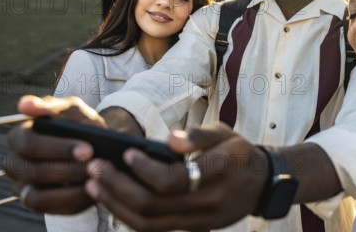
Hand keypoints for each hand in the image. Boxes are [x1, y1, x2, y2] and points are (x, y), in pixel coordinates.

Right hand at [4, 95, 104, 213]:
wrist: (99, 145)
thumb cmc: (81, 125)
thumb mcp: (74, 111)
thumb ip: (53, 106)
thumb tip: (24, 104)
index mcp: (19, 137)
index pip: (26, 144)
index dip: (56, 147)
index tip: (87, 149)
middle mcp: (16, 164)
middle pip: (30, 172)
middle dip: (66, 169)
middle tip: (94, 165)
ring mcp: (24, 187)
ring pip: (35, 197)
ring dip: (68, 188)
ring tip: (94, 178)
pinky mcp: (40, 202)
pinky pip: (50, 209)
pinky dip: (73, 200)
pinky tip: (92, 188)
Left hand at [85, 123, 268, 231]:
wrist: (262, 184)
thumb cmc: (239, 153)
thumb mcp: (226, 133)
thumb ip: (199, 135)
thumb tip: (169, 141)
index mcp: (217, 174)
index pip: (173, 181)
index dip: (145, 170)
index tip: (127, 154)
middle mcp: (207, 203)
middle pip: (153, 206)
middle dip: (117, 188)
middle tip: (94, 169)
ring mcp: (199, 221)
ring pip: (148, 224)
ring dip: (116, 206)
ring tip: (94, 186)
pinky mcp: (193, 229)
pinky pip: (154, 229)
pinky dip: (129, 217)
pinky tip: (113, 201)